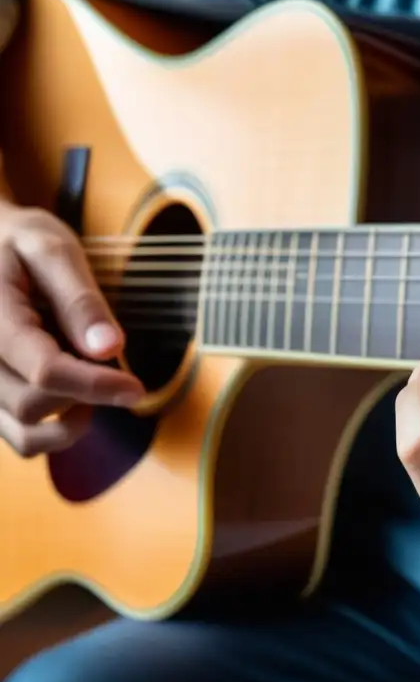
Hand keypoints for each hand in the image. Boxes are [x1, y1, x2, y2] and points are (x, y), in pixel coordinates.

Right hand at [0, 198, 143, 456]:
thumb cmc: (20, 242)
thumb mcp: (52, 249)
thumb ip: (80, 299)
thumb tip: (110, 348)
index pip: (43, 371)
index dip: (95, 385)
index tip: (136, 387)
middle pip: (32, 405)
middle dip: (82, 391)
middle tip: (104, 355)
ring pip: (25, 432)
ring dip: (70, 416)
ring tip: (89, 375)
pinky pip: (21, 439)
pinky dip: (54, 431)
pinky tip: (74, 398)